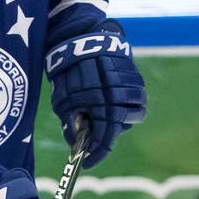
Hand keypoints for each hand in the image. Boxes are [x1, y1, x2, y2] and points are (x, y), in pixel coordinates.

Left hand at [47, 20, 145, 167]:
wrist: (82, 36)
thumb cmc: (68, 70)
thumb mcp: (62, 99)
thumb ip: (71, 123)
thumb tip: (77, 144)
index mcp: (102, 104)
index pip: (105, 139)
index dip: (96, 154)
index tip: (87, 162)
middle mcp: (120, 96)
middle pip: (122, 127)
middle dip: (108, 132)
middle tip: (93, 130)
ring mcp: (131, 84)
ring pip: (134, 112)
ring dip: (120, 116)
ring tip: (103, 110)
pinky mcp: (136, 75)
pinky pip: (136, 95)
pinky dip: (126, 101)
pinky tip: (110, 96)